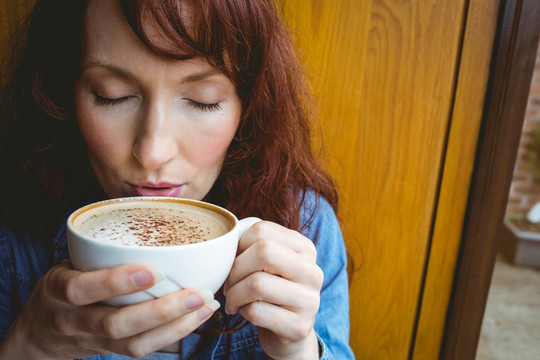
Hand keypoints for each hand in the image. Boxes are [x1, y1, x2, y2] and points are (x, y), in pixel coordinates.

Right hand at [0, 261, 218, 359]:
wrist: (35, 334)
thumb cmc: (62, 287)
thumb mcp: (69, 264)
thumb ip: (100, 254)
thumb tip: (157, 220)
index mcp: (60, 288)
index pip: (84, 289)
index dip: (119, 282)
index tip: (157, 271)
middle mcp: (72, 319)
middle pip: (116, 323)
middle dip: (162, 310)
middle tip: (198, 293)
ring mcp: (90, 341)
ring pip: (133, 343)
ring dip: (175, 326)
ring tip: (206, 305)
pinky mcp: (107, 352)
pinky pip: (140, 350)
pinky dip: (171, 335)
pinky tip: (195, 319)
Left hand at [224, 221, 322, 359]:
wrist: (288, 332)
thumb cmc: (271, 290)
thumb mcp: (268, 263)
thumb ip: (252, 245)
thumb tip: (226, 239)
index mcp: (305, 248)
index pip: (261, 230)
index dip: (237, 246)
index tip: (232, 261)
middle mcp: (312, 272)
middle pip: (263, 252)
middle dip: (235, 269)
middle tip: (229, 283)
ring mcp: (309, 300)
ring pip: (257, 283)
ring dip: (234, 294)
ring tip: (233, 300)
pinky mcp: (299, 327)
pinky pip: (256, 311)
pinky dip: (242, 311)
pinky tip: (245, 312)